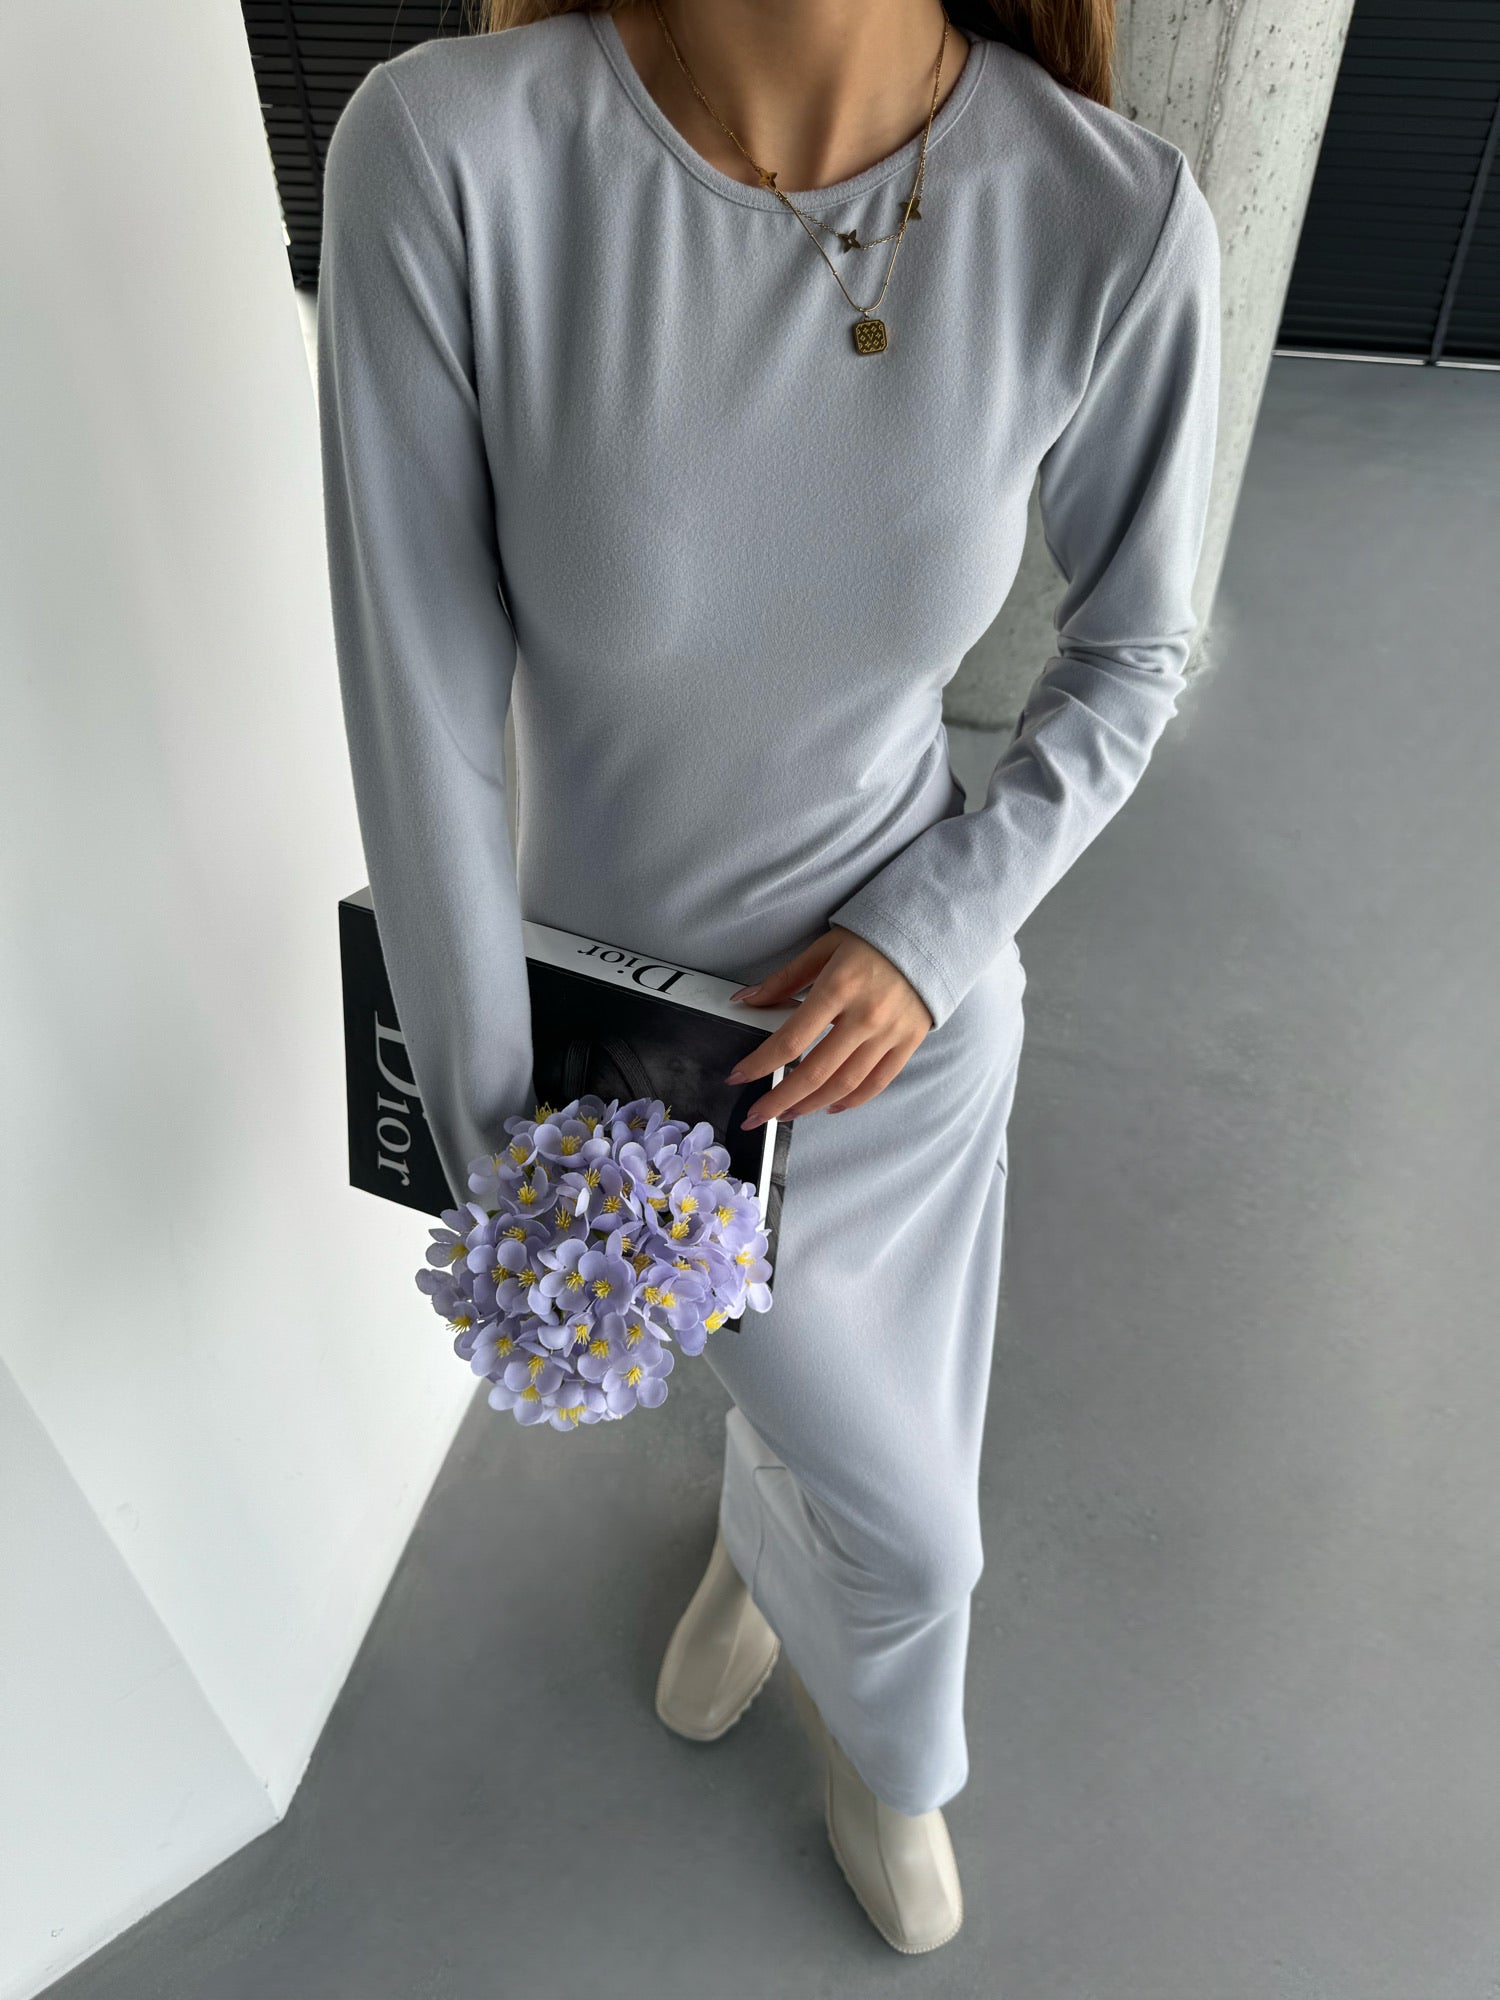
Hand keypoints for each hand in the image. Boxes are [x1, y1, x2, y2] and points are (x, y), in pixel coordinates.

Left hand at [724, 925, 933, 1127]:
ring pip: (845, 1084)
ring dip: (810, 1105)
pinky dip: (852, 1101)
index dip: (760, 1063)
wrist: (933, 932)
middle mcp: (865, 1015)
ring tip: (786, 1113)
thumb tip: (746, 1000)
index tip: (737, 1077)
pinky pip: (877, 1082)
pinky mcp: (908, 1042)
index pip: (792, 1039)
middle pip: (816, 1073)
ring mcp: (890, 1033)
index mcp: (839, 987)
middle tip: (756, 1116)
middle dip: (779, 1100)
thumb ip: (785, 979)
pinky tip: (829, 1106)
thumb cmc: (872, 939)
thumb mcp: (824, 948)